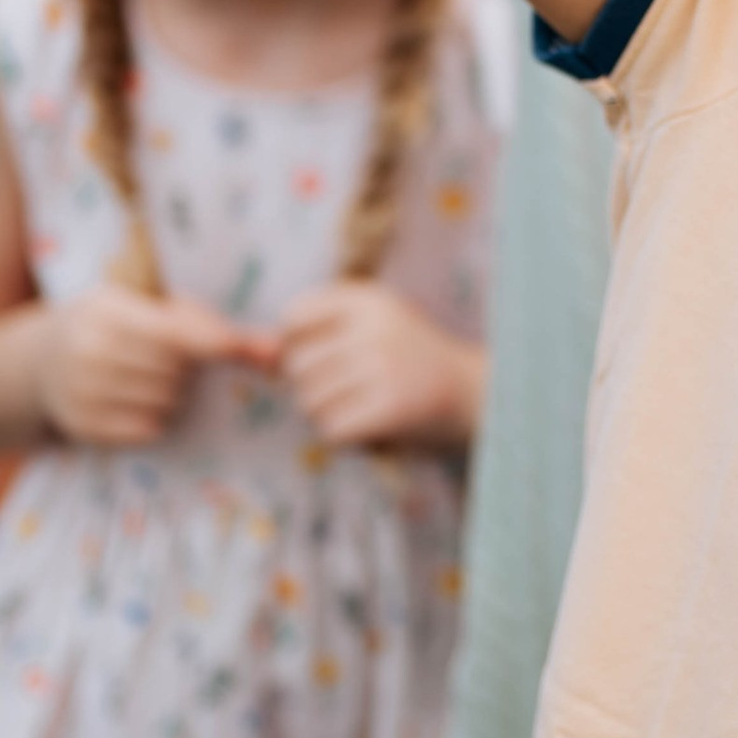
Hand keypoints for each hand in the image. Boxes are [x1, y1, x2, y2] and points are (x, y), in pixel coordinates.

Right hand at [36, 286, 278, 445]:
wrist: (39, 362)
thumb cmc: (111, 326)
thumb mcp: (143, 307)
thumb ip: (205, 324)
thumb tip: (273, 352)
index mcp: (104, 310)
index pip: (172, 333)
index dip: (214, 342)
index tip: (245, 349)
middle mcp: (87, 350)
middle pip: (175, 370)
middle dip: (188, 367)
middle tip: (175, 360)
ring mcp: (80, 392)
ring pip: (167, 401)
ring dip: (176, 393)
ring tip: (155, 377)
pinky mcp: (83, 427)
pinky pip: (149, 429)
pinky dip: (157, 418)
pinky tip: (140, 400)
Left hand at [277, 280, 483, 449]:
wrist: (478, 395)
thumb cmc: (415, 361)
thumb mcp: (375, 328)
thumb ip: (320, 335)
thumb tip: (258, 355)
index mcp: (370, 299)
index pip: (296, 315)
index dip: (297, 344)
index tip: (324, 359)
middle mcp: (375, 329)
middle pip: (297, 366)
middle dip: (310, 387)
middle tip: (345, 394)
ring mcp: (383, 368)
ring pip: (311, 401)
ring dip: (327, 414)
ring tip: (360, 410)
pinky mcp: (390, 409)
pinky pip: (333, 429)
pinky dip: (343, 437)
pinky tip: (370, 428)